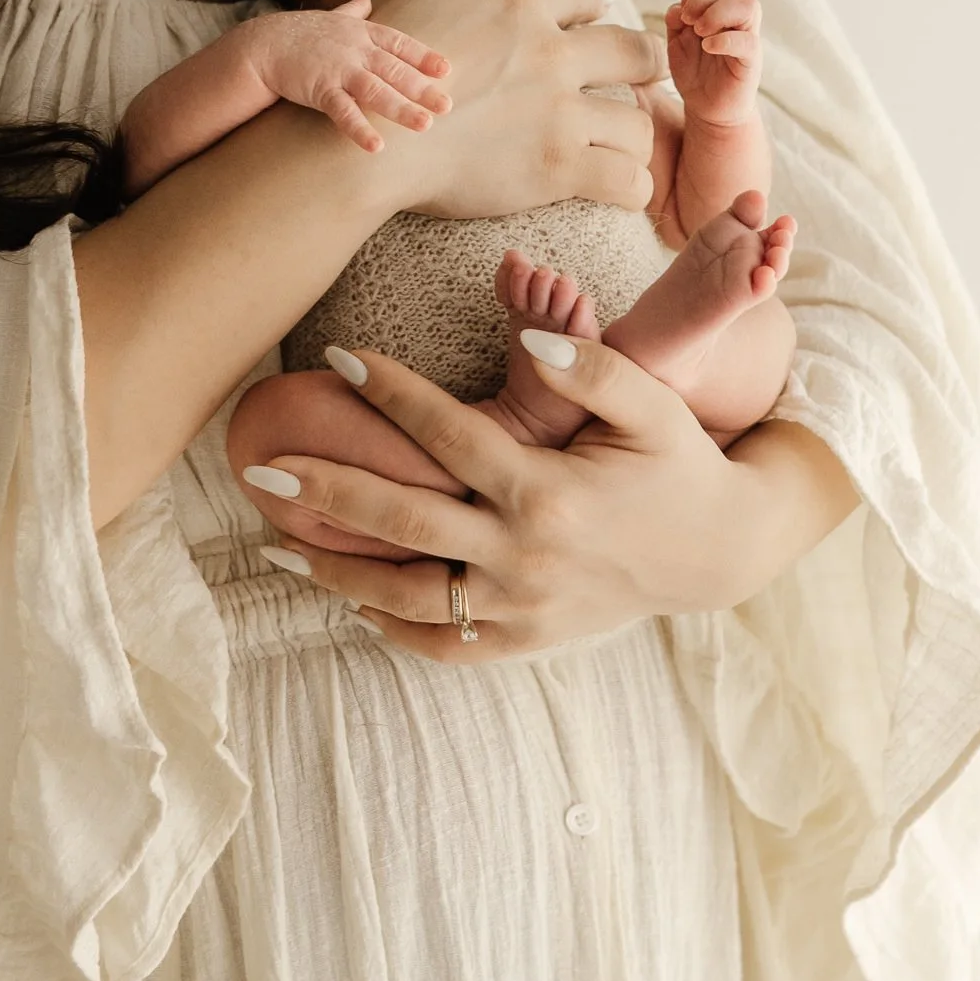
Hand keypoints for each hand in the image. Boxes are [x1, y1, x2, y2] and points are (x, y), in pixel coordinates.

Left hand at [240, 332, 851, 660]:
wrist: (719, 552)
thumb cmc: (678, 462)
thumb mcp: (653, 405)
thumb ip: (594, 368)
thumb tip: (530, 338)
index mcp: (550, 491)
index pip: (448, 435)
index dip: (391, 392)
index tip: (337, 355)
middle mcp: (527, 556)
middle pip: (405, 522)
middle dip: (327, 491)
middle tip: (261, 466)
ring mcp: (523, 608)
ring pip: (409, 595)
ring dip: (337, 571)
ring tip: (276, 543)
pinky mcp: (526, 640)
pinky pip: (444, 642)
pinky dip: (391, 626)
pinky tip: (348, 599)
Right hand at [245, 0, 452, 153]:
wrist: (261, 44)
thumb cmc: (297, 32)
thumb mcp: (330, 17)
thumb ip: (352, 11)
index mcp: (361, 32)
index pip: (399, 43)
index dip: (423, 57)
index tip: (445, 70)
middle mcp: (355, 49)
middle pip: (395, 70)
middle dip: (422, 88)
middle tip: (447, 106)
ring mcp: (339, 69)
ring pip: (376, 90)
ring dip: (401, 108)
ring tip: (424, 125)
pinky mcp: (320, 89)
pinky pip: (343, 112)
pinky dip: (360, 128)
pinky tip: (376, 146)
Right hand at [360, 0, 659, 219]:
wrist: (372, 140)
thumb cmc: (382, 70)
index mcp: (521, 8)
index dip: (593, 14)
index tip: (588, 32)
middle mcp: (551, 55)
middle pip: (636, 52)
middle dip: (643, 66)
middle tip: (637, 82)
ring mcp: (559, 113)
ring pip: (639, 123)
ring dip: (633, 136)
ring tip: (620, 147)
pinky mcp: (559, 168)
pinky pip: (629, 179)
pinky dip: (631, 187)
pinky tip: (620, 188)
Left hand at [666, 0, 761, 124]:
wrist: (707, 108)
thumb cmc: (695, 73)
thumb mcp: (677, 44)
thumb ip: (675, 23)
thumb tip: (677, 9)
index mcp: (719, 10)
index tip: (681, 13)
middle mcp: (736, 20)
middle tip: (689, 19)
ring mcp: (747, 38)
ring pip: (749, 5)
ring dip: (718, 12)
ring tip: (699, 31)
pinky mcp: (752, 60)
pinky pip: (748, 41)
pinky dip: (725, 39)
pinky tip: (708, 47)